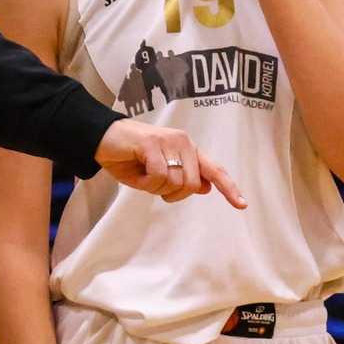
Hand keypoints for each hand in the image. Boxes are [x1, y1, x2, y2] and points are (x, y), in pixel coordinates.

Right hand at [96, 120, 245, 207]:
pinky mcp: (153, 143)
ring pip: (175, 182)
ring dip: (155, 187)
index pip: (213, 169)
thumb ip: (182, 178)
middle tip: (152, 184)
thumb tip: (205, 187)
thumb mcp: (157, 173)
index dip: (228, 188)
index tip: (241, 204)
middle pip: (191, 184)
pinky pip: (159, 175)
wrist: (101, 138)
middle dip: (171, 193)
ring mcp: (168, 140)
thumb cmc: (128, 157)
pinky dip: (146, 181)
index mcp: (187, 149)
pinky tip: (136, 170)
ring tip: (142, 174)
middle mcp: (183, 142)